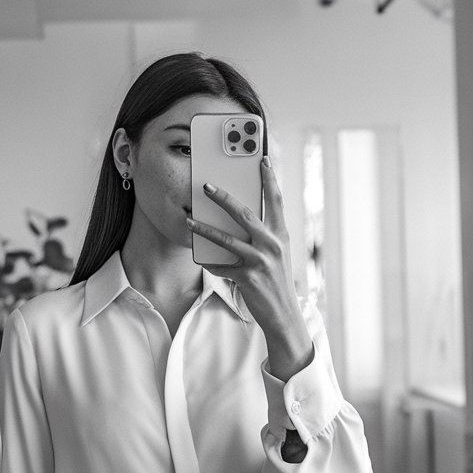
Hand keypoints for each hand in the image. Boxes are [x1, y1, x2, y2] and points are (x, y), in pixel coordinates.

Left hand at [186, 156, 312, 380]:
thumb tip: (238, 216)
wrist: (283, 314)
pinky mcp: (248, 277)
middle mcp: (273, 244)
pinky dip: (209, 262)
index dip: (269, 178)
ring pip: (227, 238)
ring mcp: (261, 261)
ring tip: (189, 220)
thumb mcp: (276, 254)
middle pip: (245, 213)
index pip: (276, 200)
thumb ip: (263, 234)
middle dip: (223, 197)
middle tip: (206, 185)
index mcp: (281, 234)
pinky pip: (222, 265)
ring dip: (205, 228)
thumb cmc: (276, 281)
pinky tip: (198, 257)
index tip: (261, 158)